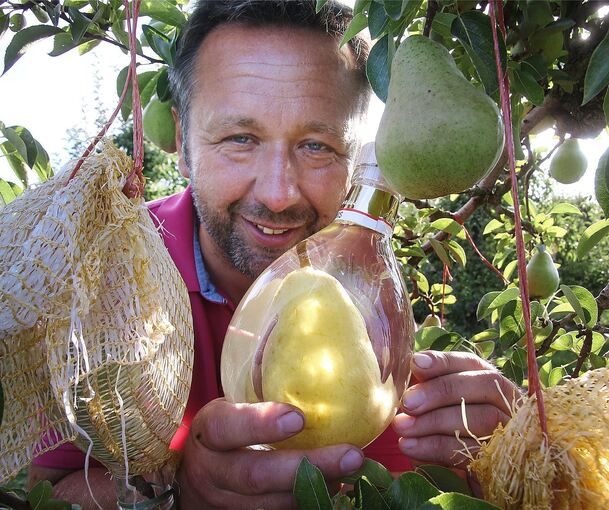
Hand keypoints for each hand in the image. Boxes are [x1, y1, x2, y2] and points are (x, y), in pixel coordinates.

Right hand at [176, 398, 364, 509]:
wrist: (194, 480)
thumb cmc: (224, 431)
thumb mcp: (229, 409)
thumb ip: (257, 396)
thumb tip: (310, 366)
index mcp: (207, 432)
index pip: (226, 427)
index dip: (260, 423)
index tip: (298, 417)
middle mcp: (212, 471)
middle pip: (255, 474)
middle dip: (306, 466)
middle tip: (351, 455)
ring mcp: (225, 502)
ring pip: (271, 503)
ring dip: (316, 488)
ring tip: (353, 472)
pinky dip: (307, 502)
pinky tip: (337, 487)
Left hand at [392, 351, 520, 467]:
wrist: (469, 479)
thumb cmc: (447, 430)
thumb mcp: (438, 404)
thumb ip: (430, 384)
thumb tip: (414, 365)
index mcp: (489, 381)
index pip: (470, 363)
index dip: (444, 361)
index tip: (416, 364)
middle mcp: (506, 402)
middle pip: (483, 386)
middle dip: (439, 392)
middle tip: (407, 403)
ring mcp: (509, 431)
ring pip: (480, 419)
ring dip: (434, 422)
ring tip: (402, 427)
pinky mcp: (499, 460)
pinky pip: (472, 452)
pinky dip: (437, 449)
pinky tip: (411, 447)